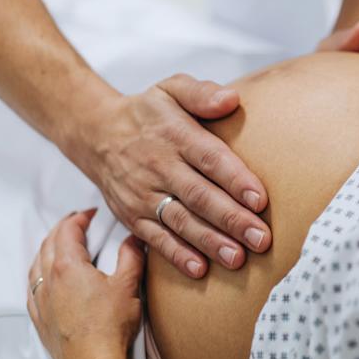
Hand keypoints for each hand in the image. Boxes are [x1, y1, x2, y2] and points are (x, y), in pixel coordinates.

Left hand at [27, 209, 141, 358]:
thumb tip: (133, 240)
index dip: (79, 218)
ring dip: (47, 249)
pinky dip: (37, 275)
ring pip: (36, 264)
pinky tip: (44, 279)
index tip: (90, 214)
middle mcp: (48, 280)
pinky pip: (32, 288)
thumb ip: (131, 256)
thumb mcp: (127, 285)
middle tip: (76, 223)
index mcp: (68, 266)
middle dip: (62, 229)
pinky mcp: (40, 319)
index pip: (68, 231)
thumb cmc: (109, 327)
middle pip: (48, 243)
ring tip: (59, 245)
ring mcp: (41, 301)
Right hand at [68, 74, 270, 279]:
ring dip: (210, 242)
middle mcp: (159, 167)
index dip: (235, 179)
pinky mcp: (132, 216)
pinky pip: (155, 238)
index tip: (260, 199)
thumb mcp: (172, 89)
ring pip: (180, 222)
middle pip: (199, 196)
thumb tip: (231, 99)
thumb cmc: (148, 112)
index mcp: (175, 135)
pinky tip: (199, 269)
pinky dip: (176, 255)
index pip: (209, 159)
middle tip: (261, 239)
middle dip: (231, 219)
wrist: (96, 134)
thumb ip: (202, 94)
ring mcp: (143, 195)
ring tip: (238, 258)